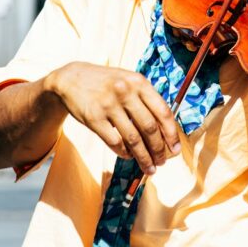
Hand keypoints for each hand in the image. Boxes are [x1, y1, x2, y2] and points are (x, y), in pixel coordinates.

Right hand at [46, 62, 181, 173]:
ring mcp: (109, 105)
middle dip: (159, 149)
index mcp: (139, 82)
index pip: (163, 111)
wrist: (71, 79)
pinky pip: (115, 142)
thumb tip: (165, 130)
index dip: (171, 133)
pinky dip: (125, 153)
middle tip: (162, 162)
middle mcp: (125, 92)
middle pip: (149, 128)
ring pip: (133, 139)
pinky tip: (129, 156)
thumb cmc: (107, 83)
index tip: (176, 149)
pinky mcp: (94, 118)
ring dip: (144, 157)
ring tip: (149, 167)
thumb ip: (146, 100)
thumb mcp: (128, 81)